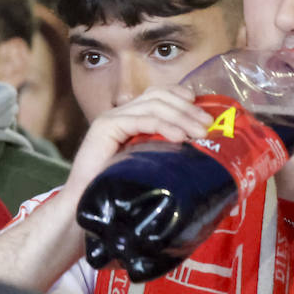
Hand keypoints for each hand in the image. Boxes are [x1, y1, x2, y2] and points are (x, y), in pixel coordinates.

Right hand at [61, 85, 212, 201]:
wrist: (85, 200)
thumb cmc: (117, 187)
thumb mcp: (148, 161)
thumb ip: (164, 147)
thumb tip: (199, 145)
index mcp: (128, 117)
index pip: (157, 93)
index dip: (181, 96)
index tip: (204, 110)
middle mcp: (119, 113)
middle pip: (158, 95)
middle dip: (187, 108)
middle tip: (208, 126)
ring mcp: (110, 118)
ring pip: (153, 105)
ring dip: (181, 117)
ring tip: (199, 133)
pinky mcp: (105, 127)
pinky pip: (141, 120)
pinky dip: (164, 126)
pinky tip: (179, 138)